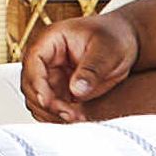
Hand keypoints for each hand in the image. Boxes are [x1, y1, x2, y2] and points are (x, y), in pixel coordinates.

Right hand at [21, 6, 136, 120]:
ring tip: (78, 118)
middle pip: (31, 86)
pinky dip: (60, 117)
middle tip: (70, 115)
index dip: (37, 83)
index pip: (33, 62)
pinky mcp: (59, 92)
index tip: (47, 102)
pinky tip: (79, 118)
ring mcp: (50, 77)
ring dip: (53, 114)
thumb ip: (91, 70)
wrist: (124, 43)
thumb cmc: (114, 37)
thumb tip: (76, 90)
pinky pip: (51, 109)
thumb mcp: (107, 50)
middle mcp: (45, 59)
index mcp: (50, 40)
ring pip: (38, 101)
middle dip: (47, 104)